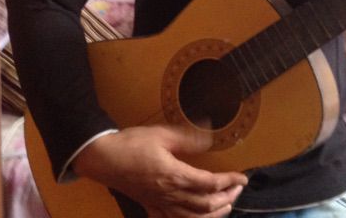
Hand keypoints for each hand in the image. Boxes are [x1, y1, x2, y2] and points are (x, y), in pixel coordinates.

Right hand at [72, 125, 246, 217]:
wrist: (103, 158)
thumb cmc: (131, 144)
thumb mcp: (161, 134)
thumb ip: (187, 137)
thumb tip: (210, 136)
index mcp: (174, 175)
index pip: (209, 183)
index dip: (229, 182)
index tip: (242, 177)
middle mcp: (170, 194)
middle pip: (205, 205)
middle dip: (226, 199)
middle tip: (238, 190)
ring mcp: (159, 204)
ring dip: (213, 215)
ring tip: (226, 207)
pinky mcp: (150, 207)